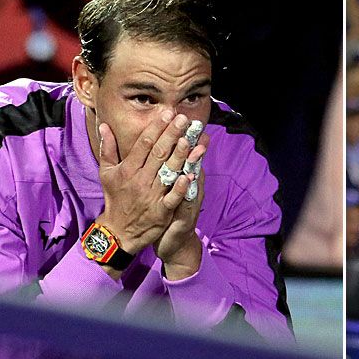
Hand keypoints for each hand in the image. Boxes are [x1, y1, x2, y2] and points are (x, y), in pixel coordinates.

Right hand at [95, 110, 195, 255]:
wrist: (118, 231)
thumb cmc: (115, 199)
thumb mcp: (106, 173)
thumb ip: (108, 148)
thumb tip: (104, 126)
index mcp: (128, 169)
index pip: (144, 144)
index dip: (156, 128)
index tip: (167, 114)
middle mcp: (140, 179)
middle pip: (158, 153)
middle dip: (171, 135)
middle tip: (183, 119)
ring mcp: (151, 195)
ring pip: (167, 172)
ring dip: (179, 155)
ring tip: (189, 138)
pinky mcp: (161, 211)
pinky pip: (172, 197)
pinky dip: (180, 186)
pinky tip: (190, 174)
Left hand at [155, 132, 210, 279]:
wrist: (173, 242)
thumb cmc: (168, 212)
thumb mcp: (169, 189)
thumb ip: (166, 168)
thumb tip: (164, 148)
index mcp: (181, 177)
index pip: (182, 152)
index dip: (181, 135)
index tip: (180, 116)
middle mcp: (189, 185)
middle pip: (190, 160)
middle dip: (189, 141)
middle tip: (190, 122)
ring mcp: (189, 200)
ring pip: (192, 177)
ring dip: (193, 161)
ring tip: (193, 144)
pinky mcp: (186, 215)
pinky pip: (187, 200)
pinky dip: (188, 188)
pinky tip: (188, 177)